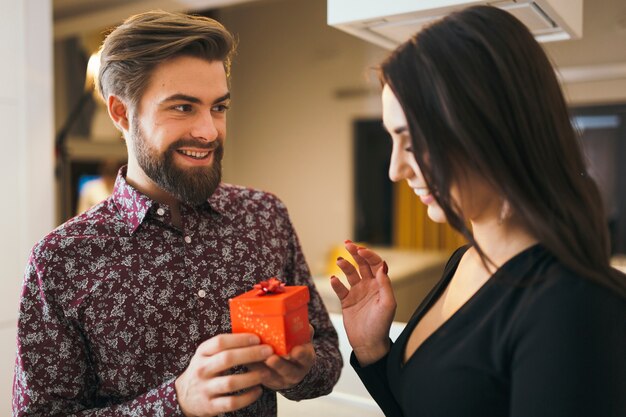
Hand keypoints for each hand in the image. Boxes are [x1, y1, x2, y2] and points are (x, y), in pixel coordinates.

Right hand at [175, 333, 272, 416]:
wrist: (184, 396)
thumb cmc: (204, 370)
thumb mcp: (206, 354)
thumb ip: (224, 346)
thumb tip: (254, 336)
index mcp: (202, 353)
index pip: (220, 342)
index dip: (240, 339)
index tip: (257, 338)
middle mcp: (201, 369)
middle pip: (227, 359)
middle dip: (251, 354)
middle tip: (268, 351)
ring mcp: (205, 388)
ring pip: (231, 382)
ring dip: (252, 377)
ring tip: (266, 372)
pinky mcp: (210, 406)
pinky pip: (232, 402)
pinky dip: (248, 397)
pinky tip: (258, 390)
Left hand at [248, 325, 315, 390]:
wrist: (291, 370)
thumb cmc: (295, 349)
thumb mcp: (303, 341)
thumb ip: (303, 332)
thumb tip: (302, 321)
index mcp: (305, 360)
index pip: (305, 358)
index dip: (301, 355)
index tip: (296, 350)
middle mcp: (295, 373)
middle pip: (288, 371)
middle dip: (279, 365)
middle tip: (272, 358)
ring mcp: (280, 380)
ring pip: (271, 376)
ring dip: (263, 369)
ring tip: (257, 360)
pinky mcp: (267, 382)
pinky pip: (258, 377)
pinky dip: (253, 369)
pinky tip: (246, 360)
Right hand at [330, 242, 395, 365]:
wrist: (369, 344)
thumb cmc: (381, 326)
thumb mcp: (387, 305)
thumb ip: (385, 285)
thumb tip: (382, 266)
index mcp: (380, 285)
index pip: (375, 264)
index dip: (368, 255)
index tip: (360, 251)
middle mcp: (369, 286)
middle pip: (362, 264)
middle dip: (355, 253)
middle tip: (347, 244)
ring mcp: (357, 292)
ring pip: (350, 273)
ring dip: (345, 265)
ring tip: (339, 261)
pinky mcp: (346, 301)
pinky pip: (340, 288)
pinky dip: (336, 283)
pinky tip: (333, 279)